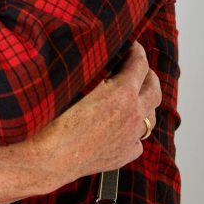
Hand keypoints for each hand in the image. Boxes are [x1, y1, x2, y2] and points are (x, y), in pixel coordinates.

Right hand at [33, 42, 160, 189]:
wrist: (48, 158)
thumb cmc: (54, 119)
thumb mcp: (74, 84)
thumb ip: (94, 71)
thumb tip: (99, 58)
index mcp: (122, 94)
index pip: (139, 65)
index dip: (137, 51)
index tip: (133, 45)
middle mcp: (133, 116)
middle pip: (154, 90)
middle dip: (149, 75)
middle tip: (140, 66)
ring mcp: (132, 138)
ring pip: (150, 117)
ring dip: (145, 102)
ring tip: (135, 95)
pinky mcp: (124, 155)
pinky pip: (138, 140)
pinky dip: (135, 129)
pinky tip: (123, 126)